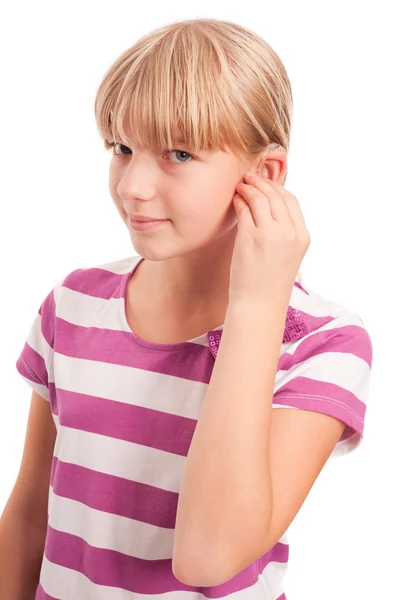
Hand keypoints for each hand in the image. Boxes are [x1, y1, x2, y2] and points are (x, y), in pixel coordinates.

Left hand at [229, 172, 310, 306]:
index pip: (291, 200)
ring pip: (260, 198)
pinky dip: (239, 200)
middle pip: (276, 194)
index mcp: (302, 236)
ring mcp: (271, 234)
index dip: (276, 187)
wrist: (259, 305)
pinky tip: (234, 199)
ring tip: (239, 185)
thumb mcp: (288, 254)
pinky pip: (245, 209)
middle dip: (261, 182)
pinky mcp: (251, 238)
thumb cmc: (269, 282)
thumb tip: (269, 206)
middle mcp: (290, 233)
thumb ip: (284, 231)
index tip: (265, 183)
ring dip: (248, 187)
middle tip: (248, 177)